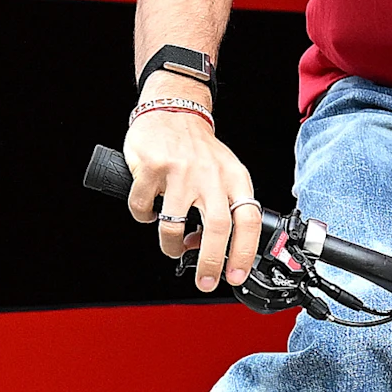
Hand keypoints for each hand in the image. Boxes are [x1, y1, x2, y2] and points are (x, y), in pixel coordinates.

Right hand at [123, 96, 257, 291]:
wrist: (174, 111)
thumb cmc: (201, 150)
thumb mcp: (226, 173)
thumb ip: (224, 207)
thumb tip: (211, 250)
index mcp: (235, 178)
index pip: (249, 220)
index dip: (244, 253)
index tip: (235, 275)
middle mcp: (211, 175)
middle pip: (217, 228)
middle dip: (210, 262)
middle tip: (205, 281)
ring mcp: (181, 171)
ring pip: (175, 225)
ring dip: (171, 245)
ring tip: (172, 247)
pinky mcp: (152, 168)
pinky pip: (144, 207)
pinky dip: (143, 217)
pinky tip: (149, 211)